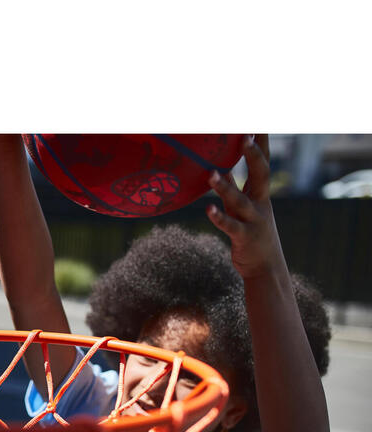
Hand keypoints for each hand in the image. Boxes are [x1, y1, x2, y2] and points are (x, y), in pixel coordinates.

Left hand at [206, 135, 286, 279]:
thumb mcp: (242, 208)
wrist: (266, 268)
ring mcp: (254, 220)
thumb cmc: (251, 233)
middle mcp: (260, 203)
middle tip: (245, 136)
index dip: (261, 142)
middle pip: (261, 174)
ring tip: (211, 173)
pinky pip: (230, 226)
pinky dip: (219, 217)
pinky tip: (208, 209)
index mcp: (260, 194)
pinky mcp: (244, 237)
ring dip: (225, 187)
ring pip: (240, 200)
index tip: (258, 121)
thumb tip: (219, 167)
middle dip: (254, 155)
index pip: (263, 162)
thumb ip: (233, 187)